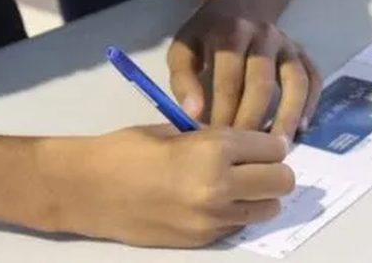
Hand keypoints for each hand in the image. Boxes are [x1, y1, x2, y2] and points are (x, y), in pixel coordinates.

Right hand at [57, 125, 292, 246]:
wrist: (89, 189)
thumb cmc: (126, 149)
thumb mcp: (174, 131)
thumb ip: (213, 137)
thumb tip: (245, 142)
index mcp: (214, 149)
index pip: (272, 147)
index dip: (268, 142)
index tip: (261, 142)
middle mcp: (221, 186)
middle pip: (282, 181)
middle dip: (274, 170)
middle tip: (256, 163)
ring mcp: (213, 219)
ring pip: (268, 208)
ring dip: (259, 195)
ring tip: (237, 184)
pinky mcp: (203, 240)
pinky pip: (239, 224)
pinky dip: (235, 212)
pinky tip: (212, 200)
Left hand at [167, 14, 322, 140]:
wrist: (236, 8)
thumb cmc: (205, 39)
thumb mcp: (184, 51)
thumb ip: (183, 80)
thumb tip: (193, 114)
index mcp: (229, 31)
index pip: (229, 77)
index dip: (223, 110)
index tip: (217, 140)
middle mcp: (263, 33)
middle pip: (262, 82)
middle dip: (252, 119)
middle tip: (244, 152)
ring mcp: (287, 42)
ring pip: (294, 81)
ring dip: (287, 115)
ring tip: (278, 148)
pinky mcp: (302, 52)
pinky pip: (313, 78)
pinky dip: (310, 104)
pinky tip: (300, 129)